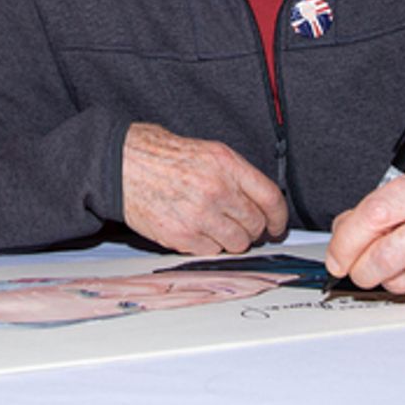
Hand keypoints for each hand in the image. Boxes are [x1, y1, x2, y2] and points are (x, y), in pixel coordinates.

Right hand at [122, 122, 287, 254]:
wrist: (125, 165)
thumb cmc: (165, 158)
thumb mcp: (210, 153)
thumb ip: (238, 177)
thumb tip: (262, 205)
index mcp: (227, 164)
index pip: (270, 198)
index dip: (279, 217)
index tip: (277, 225)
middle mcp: (217, 189)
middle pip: (255, 225)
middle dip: (252, 229)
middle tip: (240, 225)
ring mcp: (200, 215)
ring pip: (237, 243)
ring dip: (231, 239)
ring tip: (215, 226)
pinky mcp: (182, 235)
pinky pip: (211, 252)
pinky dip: (208, 245)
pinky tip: (196, 230)